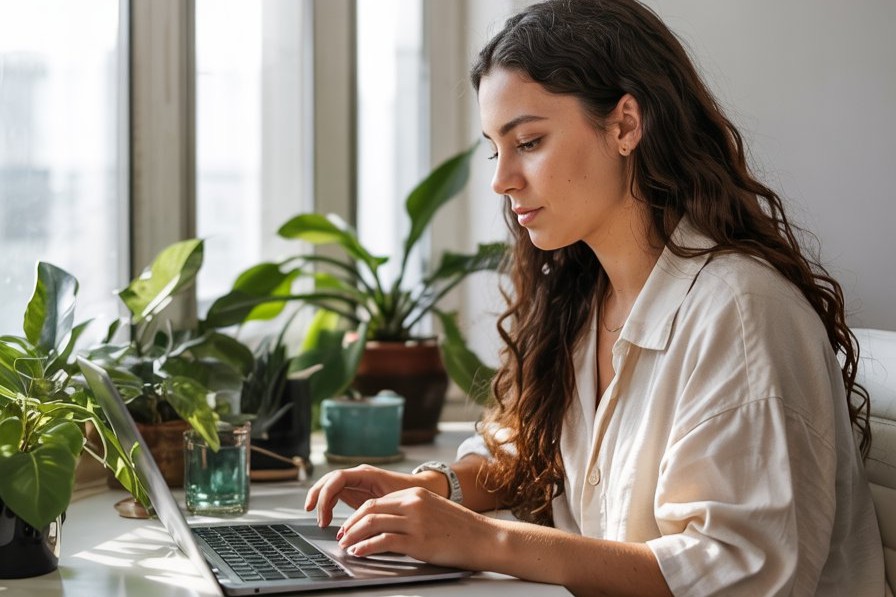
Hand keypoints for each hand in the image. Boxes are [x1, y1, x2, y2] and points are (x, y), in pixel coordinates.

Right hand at [304, 464, 421, 526]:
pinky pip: (336, 494)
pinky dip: (328, 505)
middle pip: (329, 480)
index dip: (325, 494)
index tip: (320, 512)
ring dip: (321, 502)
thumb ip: (377, 511)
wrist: (425, 488)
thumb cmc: (412, 493)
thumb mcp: (394, 502)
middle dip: (317, 496)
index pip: (337, 478)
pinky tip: (326, 518)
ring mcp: (357, 482)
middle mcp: (359, 475)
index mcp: (367, 473)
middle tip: (313, 515)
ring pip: (330, 486)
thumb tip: (361, 526)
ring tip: (321, 521)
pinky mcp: (357, 491)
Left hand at [336, 486, 490, 568]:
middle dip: (350, 524)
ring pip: (372, 523)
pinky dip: (366, 546)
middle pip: (370, 509)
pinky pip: (384, 541)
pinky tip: (360, 552)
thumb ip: (411, 511)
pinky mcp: (418, 541)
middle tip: (342, 536)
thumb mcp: (433, 509)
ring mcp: (415, 521)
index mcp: (416, 493)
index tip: (348, 525)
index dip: (357, 514)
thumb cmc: (460, 528)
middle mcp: (413, 503)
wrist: (484, 538)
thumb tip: (387, 523)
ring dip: (354, 535)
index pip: (376, 501)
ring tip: (346, 545)